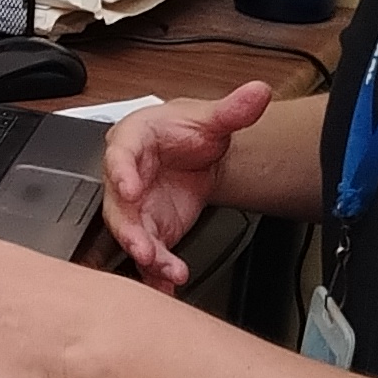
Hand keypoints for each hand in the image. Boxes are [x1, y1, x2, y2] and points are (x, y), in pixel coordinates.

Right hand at [102, 78, 277, 290]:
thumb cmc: (185, 131)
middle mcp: (125, 178)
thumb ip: (233, 109)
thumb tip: (259, 92)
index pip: (120, 155)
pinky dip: (157, 273)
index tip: (128, 188)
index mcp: (133, 142)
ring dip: (146, 256)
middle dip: (129, 230)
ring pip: (132, 235)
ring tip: (166, 272)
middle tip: (143, 248)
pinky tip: (169, 285)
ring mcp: (136, 208)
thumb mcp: (211, 118)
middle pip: (118, 206)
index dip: (121, 172)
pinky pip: (149, 254)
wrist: (194, 153)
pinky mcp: (150, 230)